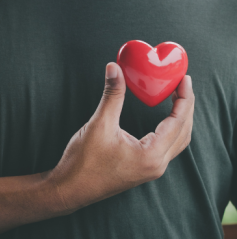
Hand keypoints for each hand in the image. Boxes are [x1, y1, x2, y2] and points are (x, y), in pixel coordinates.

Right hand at [47, 62, 194, 212]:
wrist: (70, 188)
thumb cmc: (83, 162)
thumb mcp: (99, 124)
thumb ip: (112, 95)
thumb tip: (114, 68)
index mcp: (151, 155)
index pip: (178, 121)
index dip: (184, 98)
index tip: (184, 79)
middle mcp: (156, 165)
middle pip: (183, 131)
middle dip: (186, 106)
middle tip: (182, 84)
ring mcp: (150, 169)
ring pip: (177, 141)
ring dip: (181, 119)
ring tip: (177, 98)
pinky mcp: (143, 168)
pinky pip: (167, 147)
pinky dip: (171, 129)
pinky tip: (164, 120)